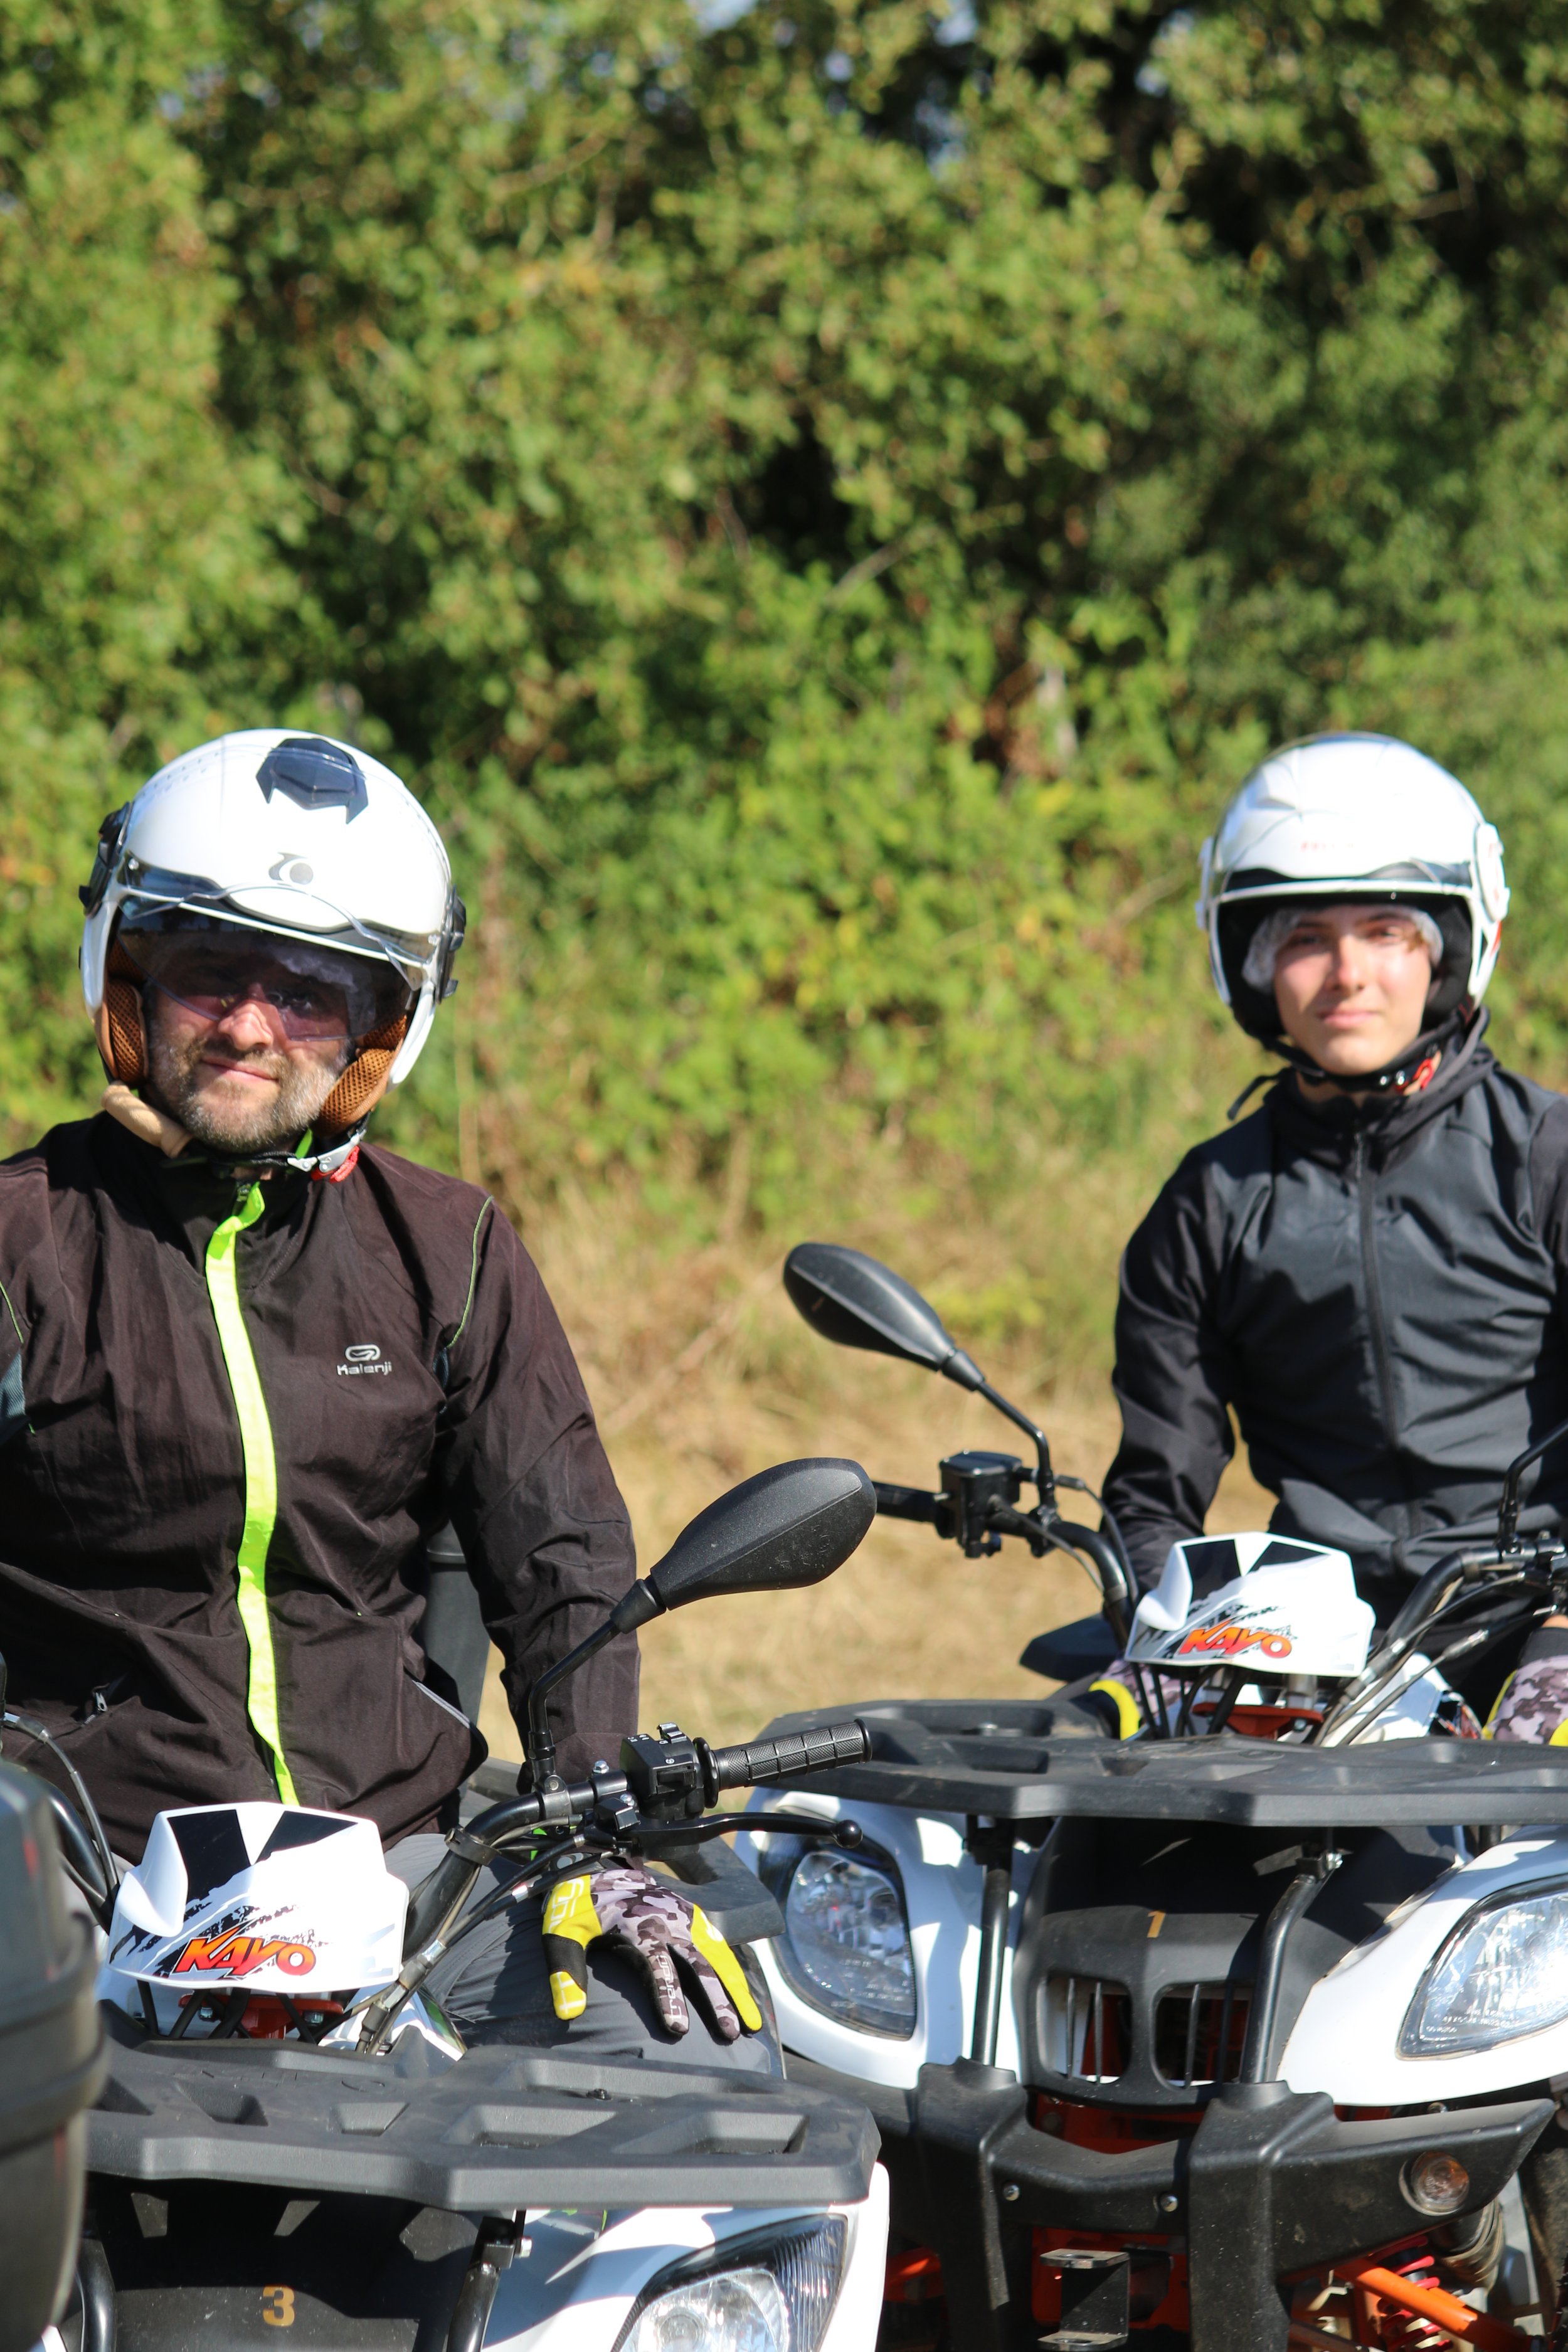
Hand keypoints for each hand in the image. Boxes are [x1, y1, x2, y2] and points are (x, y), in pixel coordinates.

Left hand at [541, 1862, 762, 2039]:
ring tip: (751, 2023)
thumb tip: (569, 2012)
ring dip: (736, 1988)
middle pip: (700, 1963)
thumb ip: (565, 1969)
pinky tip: (746, 1997)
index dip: (668, 1995)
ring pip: (718, 1956)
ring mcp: (686, 1919)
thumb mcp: (562, 1930)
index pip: (659, 1965)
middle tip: (730, 2031)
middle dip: (717, 1998)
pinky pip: (721, 1947)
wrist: (601, 1867)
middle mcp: (670, 1922)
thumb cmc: (581, 1904)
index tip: (677, 2028)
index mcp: (639, 1925)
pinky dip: (736, 1971)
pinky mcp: (694, 1919)